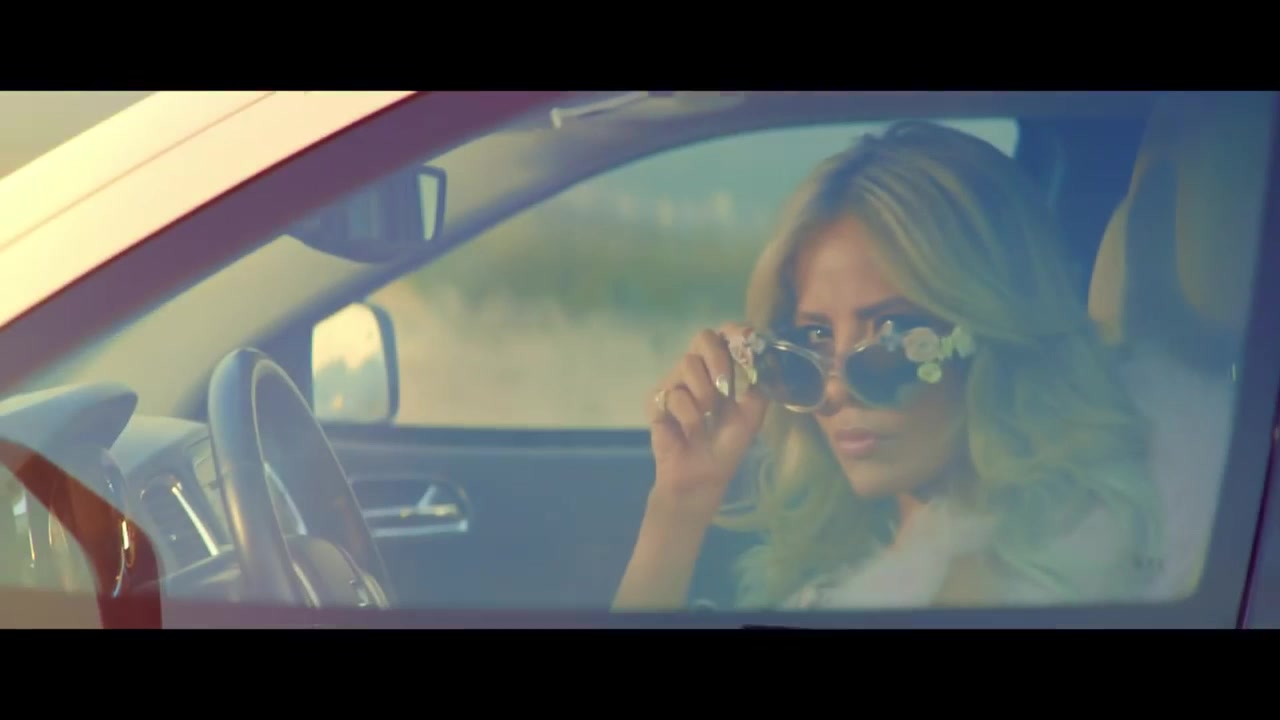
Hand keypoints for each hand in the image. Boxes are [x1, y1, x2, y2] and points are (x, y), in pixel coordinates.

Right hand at [646, 323, 768, 521]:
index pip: (725, 334)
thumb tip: (764, 356)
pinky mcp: (656, 400)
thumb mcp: (752, 414)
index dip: (735, 331)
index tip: (745, 339)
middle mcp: (697, 369)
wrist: (703, 476)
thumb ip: (758, 384)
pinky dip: (689, 416)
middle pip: (703, 337)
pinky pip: (674, 394)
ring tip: (708, 418)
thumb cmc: (727, 444)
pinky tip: (690, 432)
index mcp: (720, 368)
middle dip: (718, 358)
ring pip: (687, 363)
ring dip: (705, 394)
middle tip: (725, 386)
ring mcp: (674, 382)